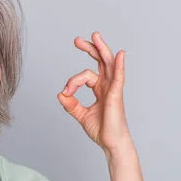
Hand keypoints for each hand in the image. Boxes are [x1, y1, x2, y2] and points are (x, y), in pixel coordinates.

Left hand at [57, 32, 132, 154]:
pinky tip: (120, 55)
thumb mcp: (81, 115)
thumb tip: (60, 94)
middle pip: (100, 61)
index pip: (85, 76)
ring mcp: (113, 89)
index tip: (66, 91)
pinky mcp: (116, 96)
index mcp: (100, 90)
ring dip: (102, 49)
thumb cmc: (101, 130)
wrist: (110, 144)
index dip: (73, 81)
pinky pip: (118, 78)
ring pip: (109, 64)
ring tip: (95, 36)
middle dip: (90, 49)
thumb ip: (71, 104)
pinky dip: (119, 65)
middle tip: (77, 40)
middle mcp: (107, 86)